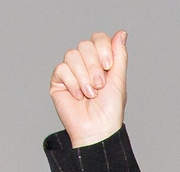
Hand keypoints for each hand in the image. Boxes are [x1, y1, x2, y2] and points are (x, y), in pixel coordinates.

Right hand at [49, 31, 128, 148]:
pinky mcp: (58, 81)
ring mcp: (71, 72)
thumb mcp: (118, 80)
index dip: (102, 48)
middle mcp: (85, 64)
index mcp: (101, 62)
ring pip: (72, 55)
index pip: (98, 38)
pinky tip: (78, 96)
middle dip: (94, 66)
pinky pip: (61, 69)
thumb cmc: (110, 110)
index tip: (108, 66)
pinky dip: (72, 83)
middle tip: (100, 85)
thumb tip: (121, 33)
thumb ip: (119, 56)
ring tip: (91, 94)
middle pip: (84, 45)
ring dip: (84, 77)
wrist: (96, 130)